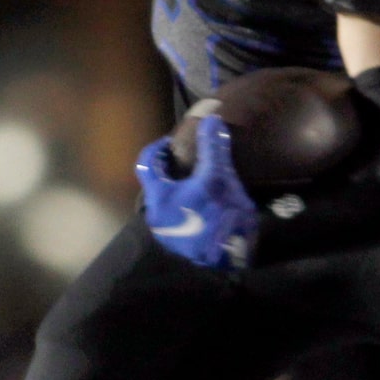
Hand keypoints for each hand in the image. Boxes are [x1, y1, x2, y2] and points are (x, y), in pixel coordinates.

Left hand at [136, 113, 257, 270]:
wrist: (232, 260)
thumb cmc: (220, 216)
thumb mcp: (218, 178)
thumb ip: (212, 148)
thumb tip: (211, 119)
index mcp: (159, 197)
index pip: (146, 162)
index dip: (158, 147)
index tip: (174, 141)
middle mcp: (156, 216)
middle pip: (156, 183)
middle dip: (171, 168)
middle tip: (190, 158)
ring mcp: (167, 233)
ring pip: (167, 201)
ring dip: (180, 188)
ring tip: (200, 179)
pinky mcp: (181, 244)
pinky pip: (177, 215)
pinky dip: (186, 204)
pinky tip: (205, 202)